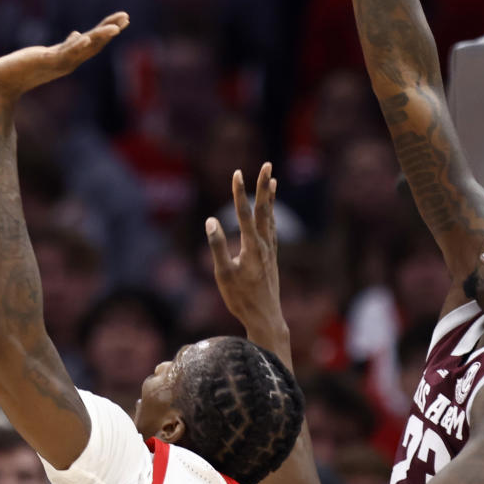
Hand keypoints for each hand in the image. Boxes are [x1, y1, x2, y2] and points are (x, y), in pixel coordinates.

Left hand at [0, 12, 128, 101]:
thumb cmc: (23, 67)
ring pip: (83, 49)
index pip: (94, 42)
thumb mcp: (48, 54)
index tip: (123, 19)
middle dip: (110, 31)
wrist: (2, 81)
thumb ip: (65, 46)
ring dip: (99, 38)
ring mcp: (58, 62)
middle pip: (94, 44)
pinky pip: (64, 53)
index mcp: (70, 58)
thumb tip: (77, 34)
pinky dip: (75, 46)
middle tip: (126, 18)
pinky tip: (84, 37)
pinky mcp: (44, 61)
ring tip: (115, 28)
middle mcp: (68, 61)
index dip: (108, 30)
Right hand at [206, 163, 284, 346]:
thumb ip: (218, 246)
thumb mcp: (224, 275)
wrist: (266, 318)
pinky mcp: (272, 258)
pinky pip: (273, 229)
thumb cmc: (241, 299)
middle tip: (267, 165)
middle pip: (264, 209)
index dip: (240, 192)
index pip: (245, 213)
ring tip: (273, 180)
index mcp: (252, 247)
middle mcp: (265, 245)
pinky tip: (270, 213)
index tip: (237, 173)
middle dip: (263, 186)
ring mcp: (270, 251)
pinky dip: (271, 215)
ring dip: (270, 198)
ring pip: (271, 218)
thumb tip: (211, 221)